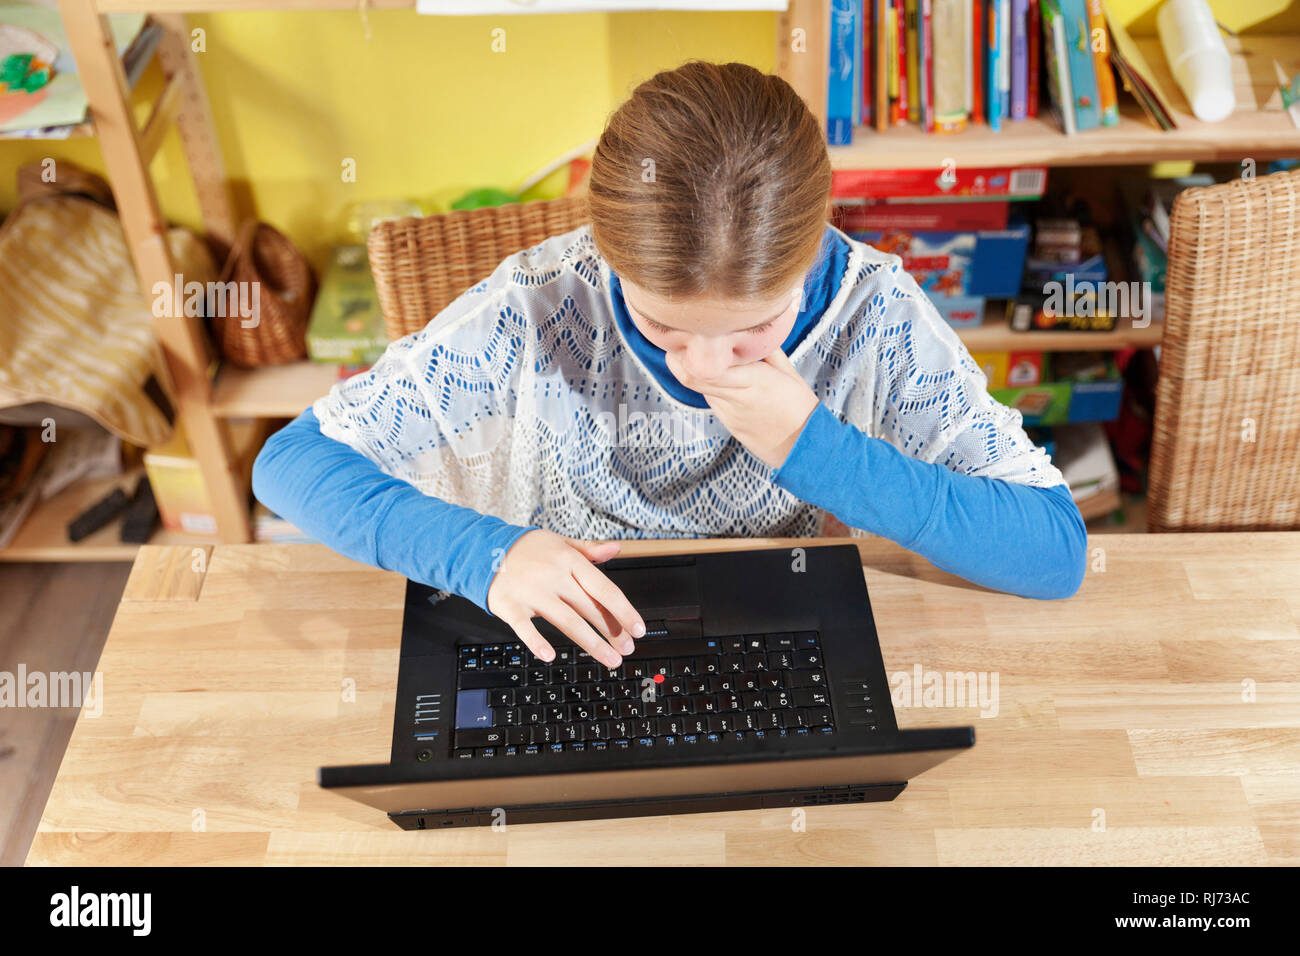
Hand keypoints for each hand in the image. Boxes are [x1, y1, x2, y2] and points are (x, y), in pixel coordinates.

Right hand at [485, 529, 645, 667]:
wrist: (483, 550)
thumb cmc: (527, 550)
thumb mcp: (560, 543)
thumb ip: (589, 550)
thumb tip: (616, 549)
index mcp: (568, 560)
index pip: (604, 588)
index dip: (624, 610)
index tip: (639, 629)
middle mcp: (553, 576)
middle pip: (589, 609)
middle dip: (612, 632)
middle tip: (626, 650)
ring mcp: (531, 592)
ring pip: (567, 622)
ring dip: (591, 643)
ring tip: (610, 659)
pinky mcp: (510, 606)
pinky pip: (525, 628)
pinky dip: (536, 642)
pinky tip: (550, 656)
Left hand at [666, 346, 819, 468]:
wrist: (804, 448)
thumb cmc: (801, 408)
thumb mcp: (789, 373)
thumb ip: (768, 351)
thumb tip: (751, 330)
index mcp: (755, 380)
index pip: (709, 367)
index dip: (692, 352)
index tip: (689, 334)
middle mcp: (737, 397)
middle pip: (694, 378)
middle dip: (679, 360)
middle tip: (677, 342)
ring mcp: (730, 414)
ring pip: (701, 389)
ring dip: (695, 373)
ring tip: (696, 356)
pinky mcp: (729, 424)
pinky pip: (712, 401)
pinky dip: (710, 387)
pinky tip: (717, 379)